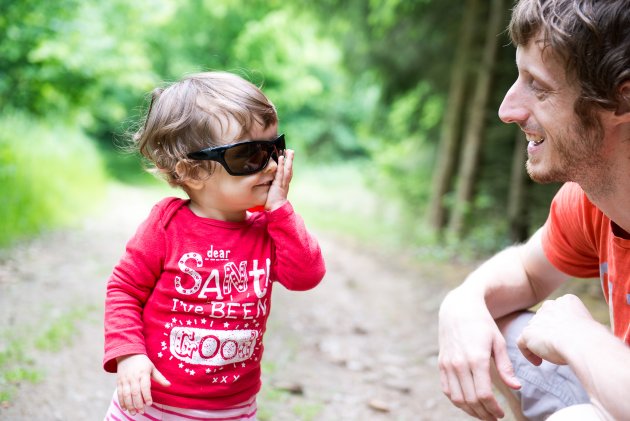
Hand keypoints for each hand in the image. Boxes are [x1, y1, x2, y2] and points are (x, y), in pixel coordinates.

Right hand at [116, 354, 169, 414]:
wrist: (128, 354)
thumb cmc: (143, 362)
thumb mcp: (153, 368)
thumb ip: (160, 378)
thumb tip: (169, 385)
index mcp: (143, 373)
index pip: (145, 386)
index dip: (147, 395)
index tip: (150, 404)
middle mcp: (133, 377)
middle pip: (135, 392)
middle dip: (138, 403)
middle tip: (142, 412)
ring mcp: (125, 380)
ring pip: (126, 394)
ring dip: (129, 404)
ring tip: (133, 412)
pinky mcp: (119, 382)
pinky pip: (119, 393)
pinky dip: (121, 401)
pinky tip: (125, 408)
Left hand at [265, 149, 293, 210]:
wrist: (276, 210)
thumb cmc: (273, 203)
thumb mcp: (273, 193)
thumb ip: (272, 187)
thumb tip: (266, 182)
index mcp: (284, 184)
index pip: (287, 172)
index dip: (288, 164)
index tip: (288, 156)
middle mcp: (285, 183)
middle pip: (289, 169)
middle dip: (290, 160)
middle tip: (291, 150)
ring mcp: (283, 183)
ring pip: (287, 169)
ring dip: (288, 160)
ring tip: (288, 151)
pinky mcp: (279, 184)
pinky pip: (280, 173)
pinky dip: (281, 165)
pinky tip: (281, 158)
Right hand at [438, 290, 520, 419]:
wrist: (458, 308)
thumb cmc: (482, 324)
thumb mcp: (498, 342)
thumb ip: (505, 367)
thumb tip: (516, 387)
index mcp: (476, 358)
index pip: (484, 394)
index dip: (494, 409)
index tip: (502, 414)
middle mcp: (459, 363)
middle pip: (471, 400)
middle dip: (484, 414)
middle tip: (494, 418)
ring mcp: (448, 364)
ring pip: (457, 399)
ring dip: (470, 411)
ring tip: (482, 414)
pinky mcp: (441, 364)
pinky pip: (447, 390)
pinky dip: (457, 401)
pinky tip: (468, 403)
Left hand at [517, 294, 594, 365]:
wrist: (583, 342)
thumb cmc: (591, 339)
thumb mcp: (588, 328)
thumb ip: (577, 328)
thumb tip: (575, 337)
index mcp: (567, 301)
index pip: (557, 312)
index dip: (559, 326)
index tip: (565, 339)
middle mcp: (550, 305)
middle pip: (543, 320)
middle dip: (547, 333)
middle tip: (555, 348)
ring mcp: (537, 318)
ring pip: (533, 331)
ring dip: (538, 343)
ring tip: (548, 357)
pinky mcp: (528, 332)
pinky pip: (522, 343)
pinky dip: (528, 353)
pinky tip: (538, 362)